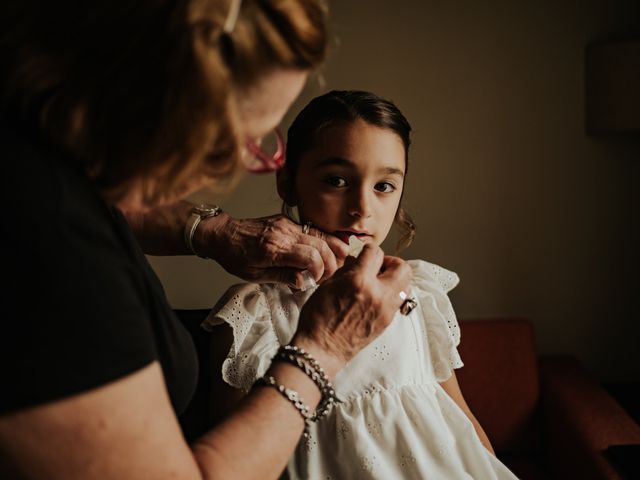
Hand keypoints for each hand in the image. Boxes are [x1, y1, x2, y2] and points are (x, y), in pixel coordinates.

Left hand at [197, 213, 348, 284]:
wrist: (223, 234)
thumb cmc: (235, 256)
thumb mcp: (255, 275)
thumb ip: (282, 277)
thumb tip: (303, 282)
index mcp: (274, 249)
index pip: (310, 258)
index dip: (320, 271)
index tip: (317, 281)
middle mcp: (283, 233)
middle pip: (320, 244)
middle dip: (331, 261)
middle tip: (330, 274)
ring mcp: (286, 224)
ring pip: (319, 233)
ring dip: (333, 246)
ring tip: (342, 258)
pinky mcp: (286, 220)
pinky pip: (310, 229)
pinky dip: (322, 239)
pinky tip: (328, 248)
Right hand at [293, 244, 411, 375]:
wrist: (323, 349)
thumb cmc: (318, 319)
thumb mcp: (327, 286)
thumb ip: (346, 270)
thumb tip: (357, 260)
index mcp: (359, 281)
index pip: (375, 253)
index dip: (368, 250)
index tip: (363, 254)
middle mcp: (378, 294)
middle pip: (402, 267)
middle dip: (390, 262)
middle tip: (377, 267)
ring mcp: (386, 309)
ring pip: (406, 284)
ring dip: (394, 278)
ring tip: (378, 282)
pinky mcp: (388, 321)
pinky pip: (399, 299)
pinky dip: (391, 292)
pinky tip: (375, 296)